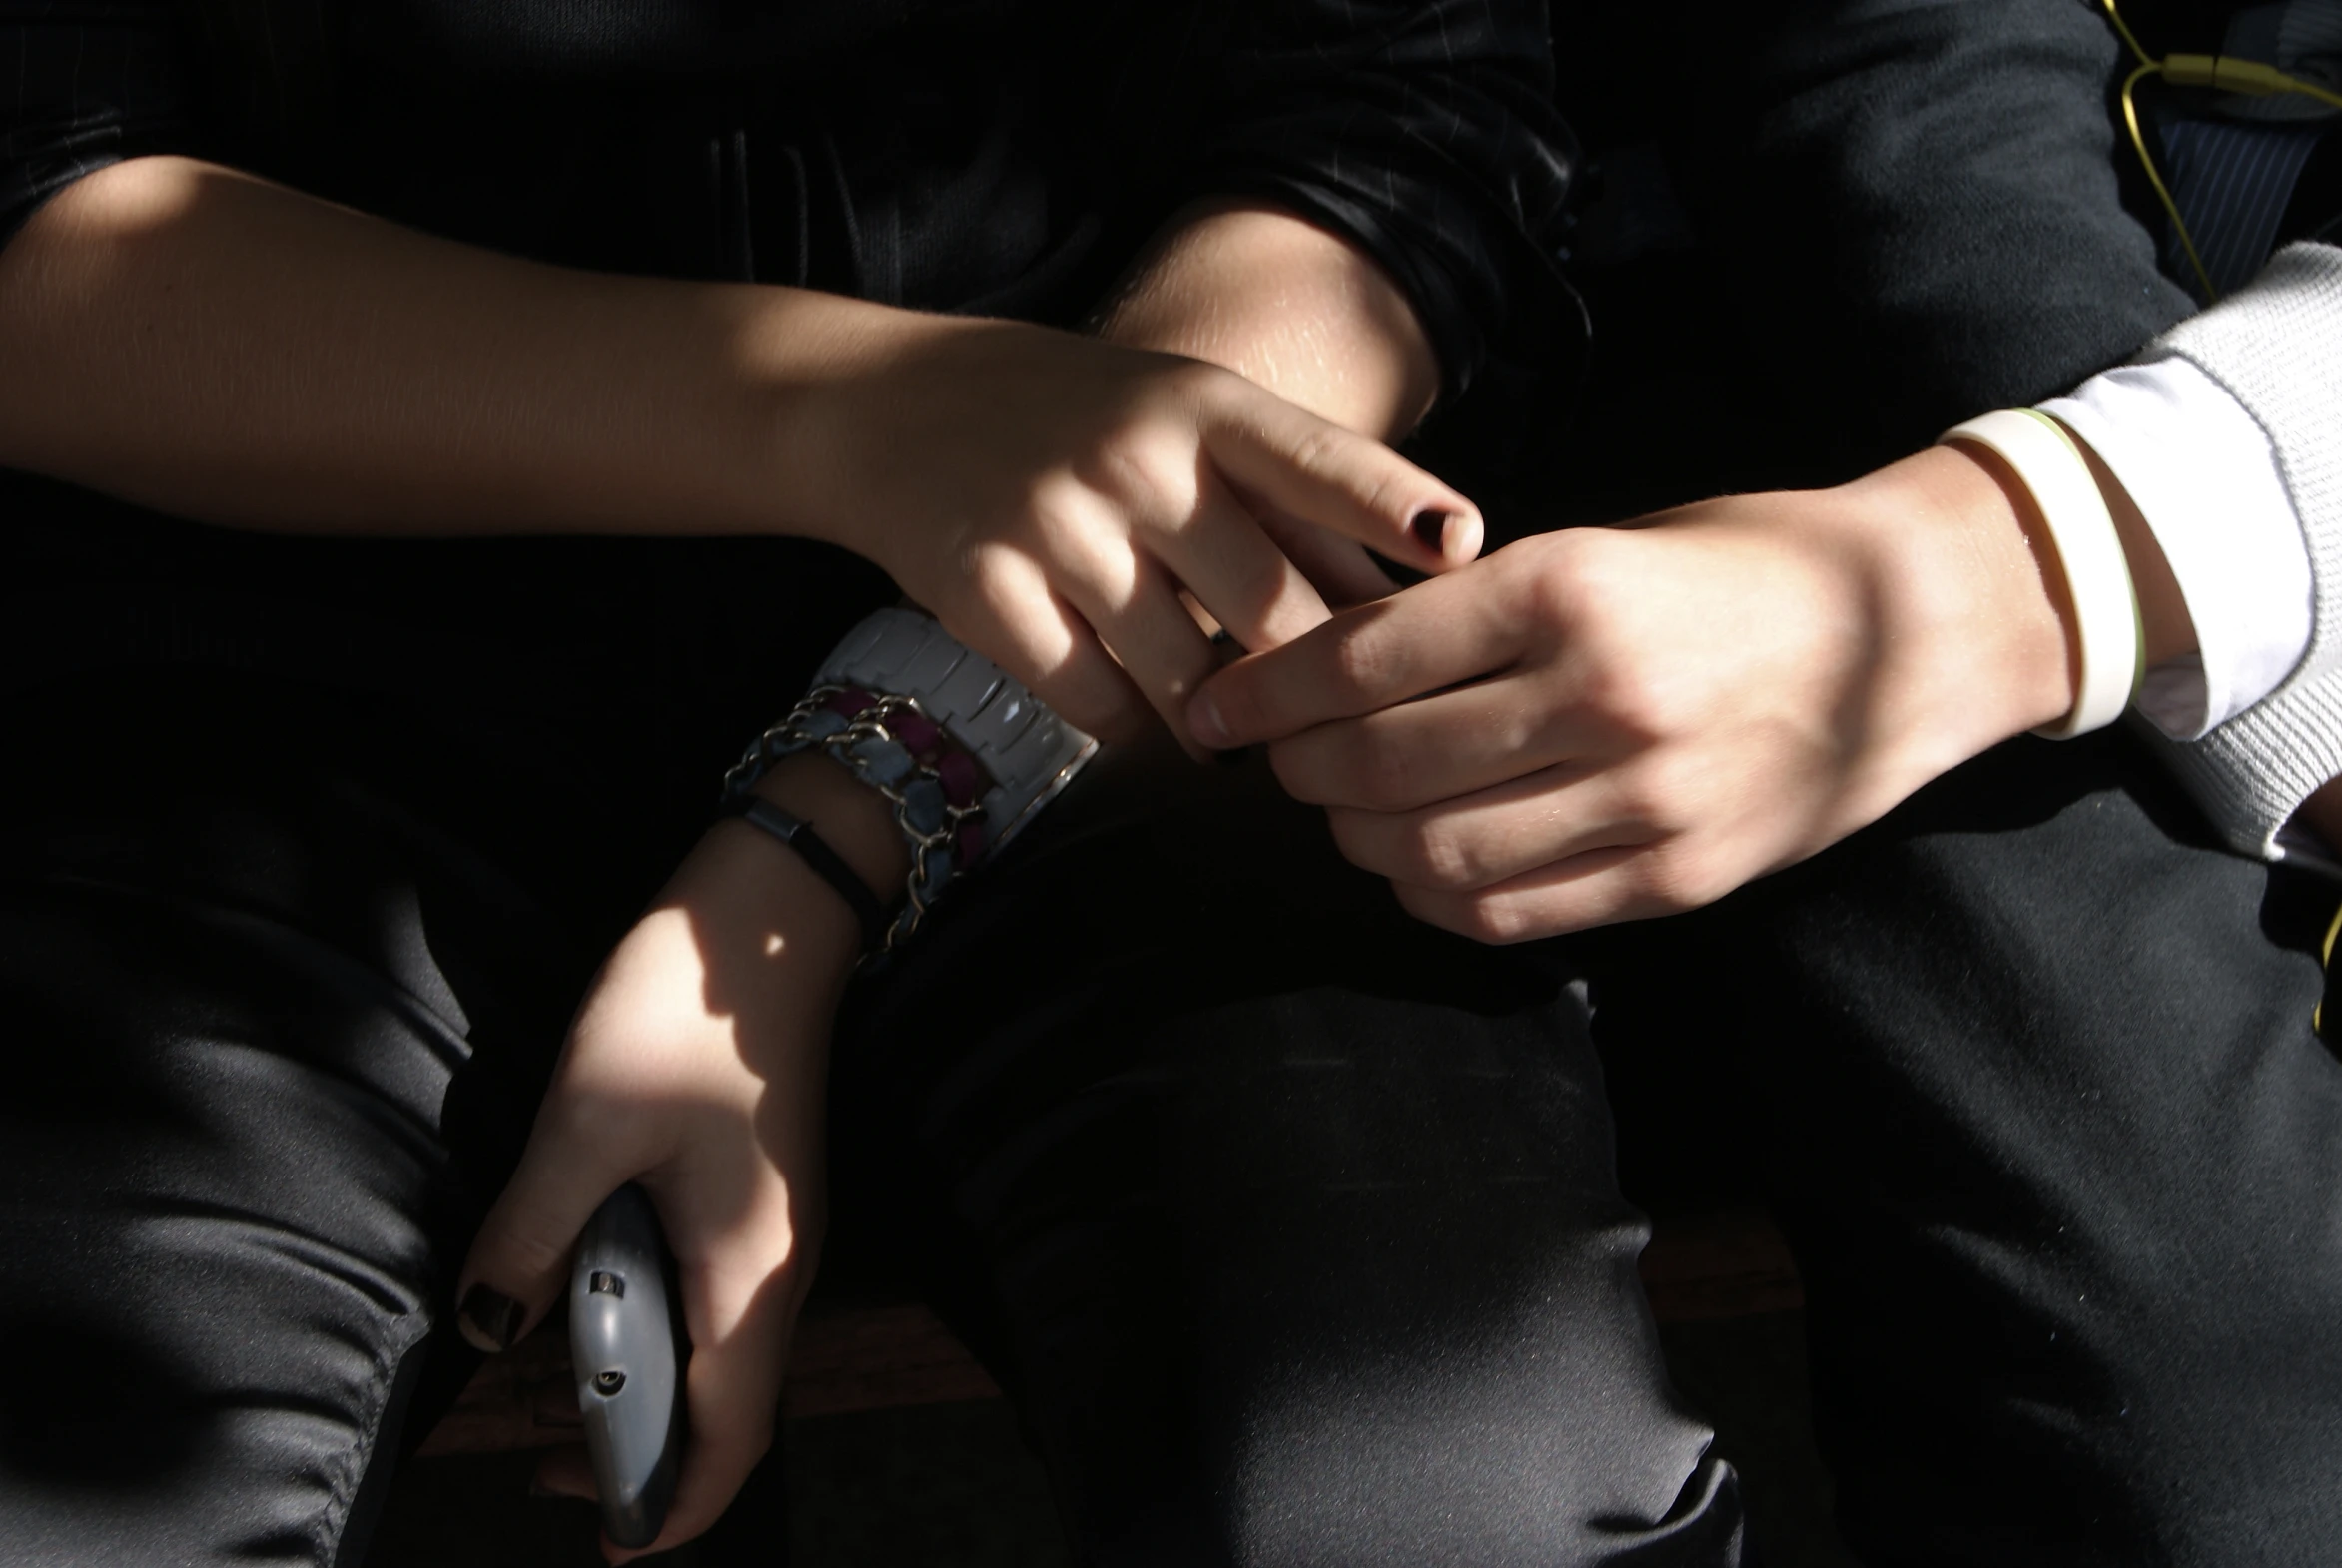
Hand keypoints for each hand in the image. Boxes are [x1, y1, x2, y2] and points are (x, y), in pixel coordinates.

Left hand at [454, 816, 861, 1560]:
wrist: (771, 919)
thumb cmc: (687, 1014)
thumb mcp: (584, 1125)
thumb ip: (530, 1235)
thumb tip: (491, 1323)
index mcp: (749, 1274)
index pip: (728, 1440)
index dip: (668, 1509)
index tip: (602, 1541)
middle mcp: (781, 1272)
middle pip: (729, 1412)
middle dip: (641, 1459)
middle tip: (542, 1464)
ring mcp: (781, 1234)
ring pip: (724, 1357)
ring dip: (647, 1392)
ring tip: (556, 1387)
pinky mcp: (765, 1200)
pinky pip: (720, 1302)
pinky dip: (661, 1330)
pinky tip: (595, 1292)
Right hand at [779, 309, 1481, 747]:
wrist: (885, 406)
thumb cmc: (1074, 417)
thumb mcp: (1183, 415)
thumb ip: (1293, 498)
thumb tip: (1419, 588)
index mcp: (1201, 403)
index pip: (1315, 457)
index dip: (1391, 506)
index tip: (1463, 547)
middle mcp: (1134, 455)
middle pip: (1266, 605)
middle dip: (1312, 685)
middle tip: (1345, 733)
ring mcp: (1054, 521)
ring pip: (1183, 677)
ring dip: (1223, 724)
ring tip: (1237, 735)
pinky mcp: (983, 588)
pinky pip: (1093, 703)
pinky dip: (1131, 727)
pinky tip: (1141, 717)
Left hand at [1187, 446, 2079, 939]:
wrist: (1919, 628)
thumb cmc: (1743, 565)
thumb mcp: (1610, 542)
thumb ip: (1483, 609)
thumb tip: (1341, 667)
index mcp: (1574, 587)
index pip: (1367, 656)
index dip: (1269, 691)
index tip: (1218, 706)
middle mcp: (1603, 697)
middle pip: (1383, 767)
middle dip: (1301, 772)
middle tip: (1277, 760)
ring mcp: (1646, 801)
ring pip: (1435, 855)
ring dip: (1360, 842)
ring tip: (1345, 812)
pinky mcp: (1678, 878)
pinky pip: (1513, 914)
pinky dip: (1438, 896)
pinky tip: (1420, 863)